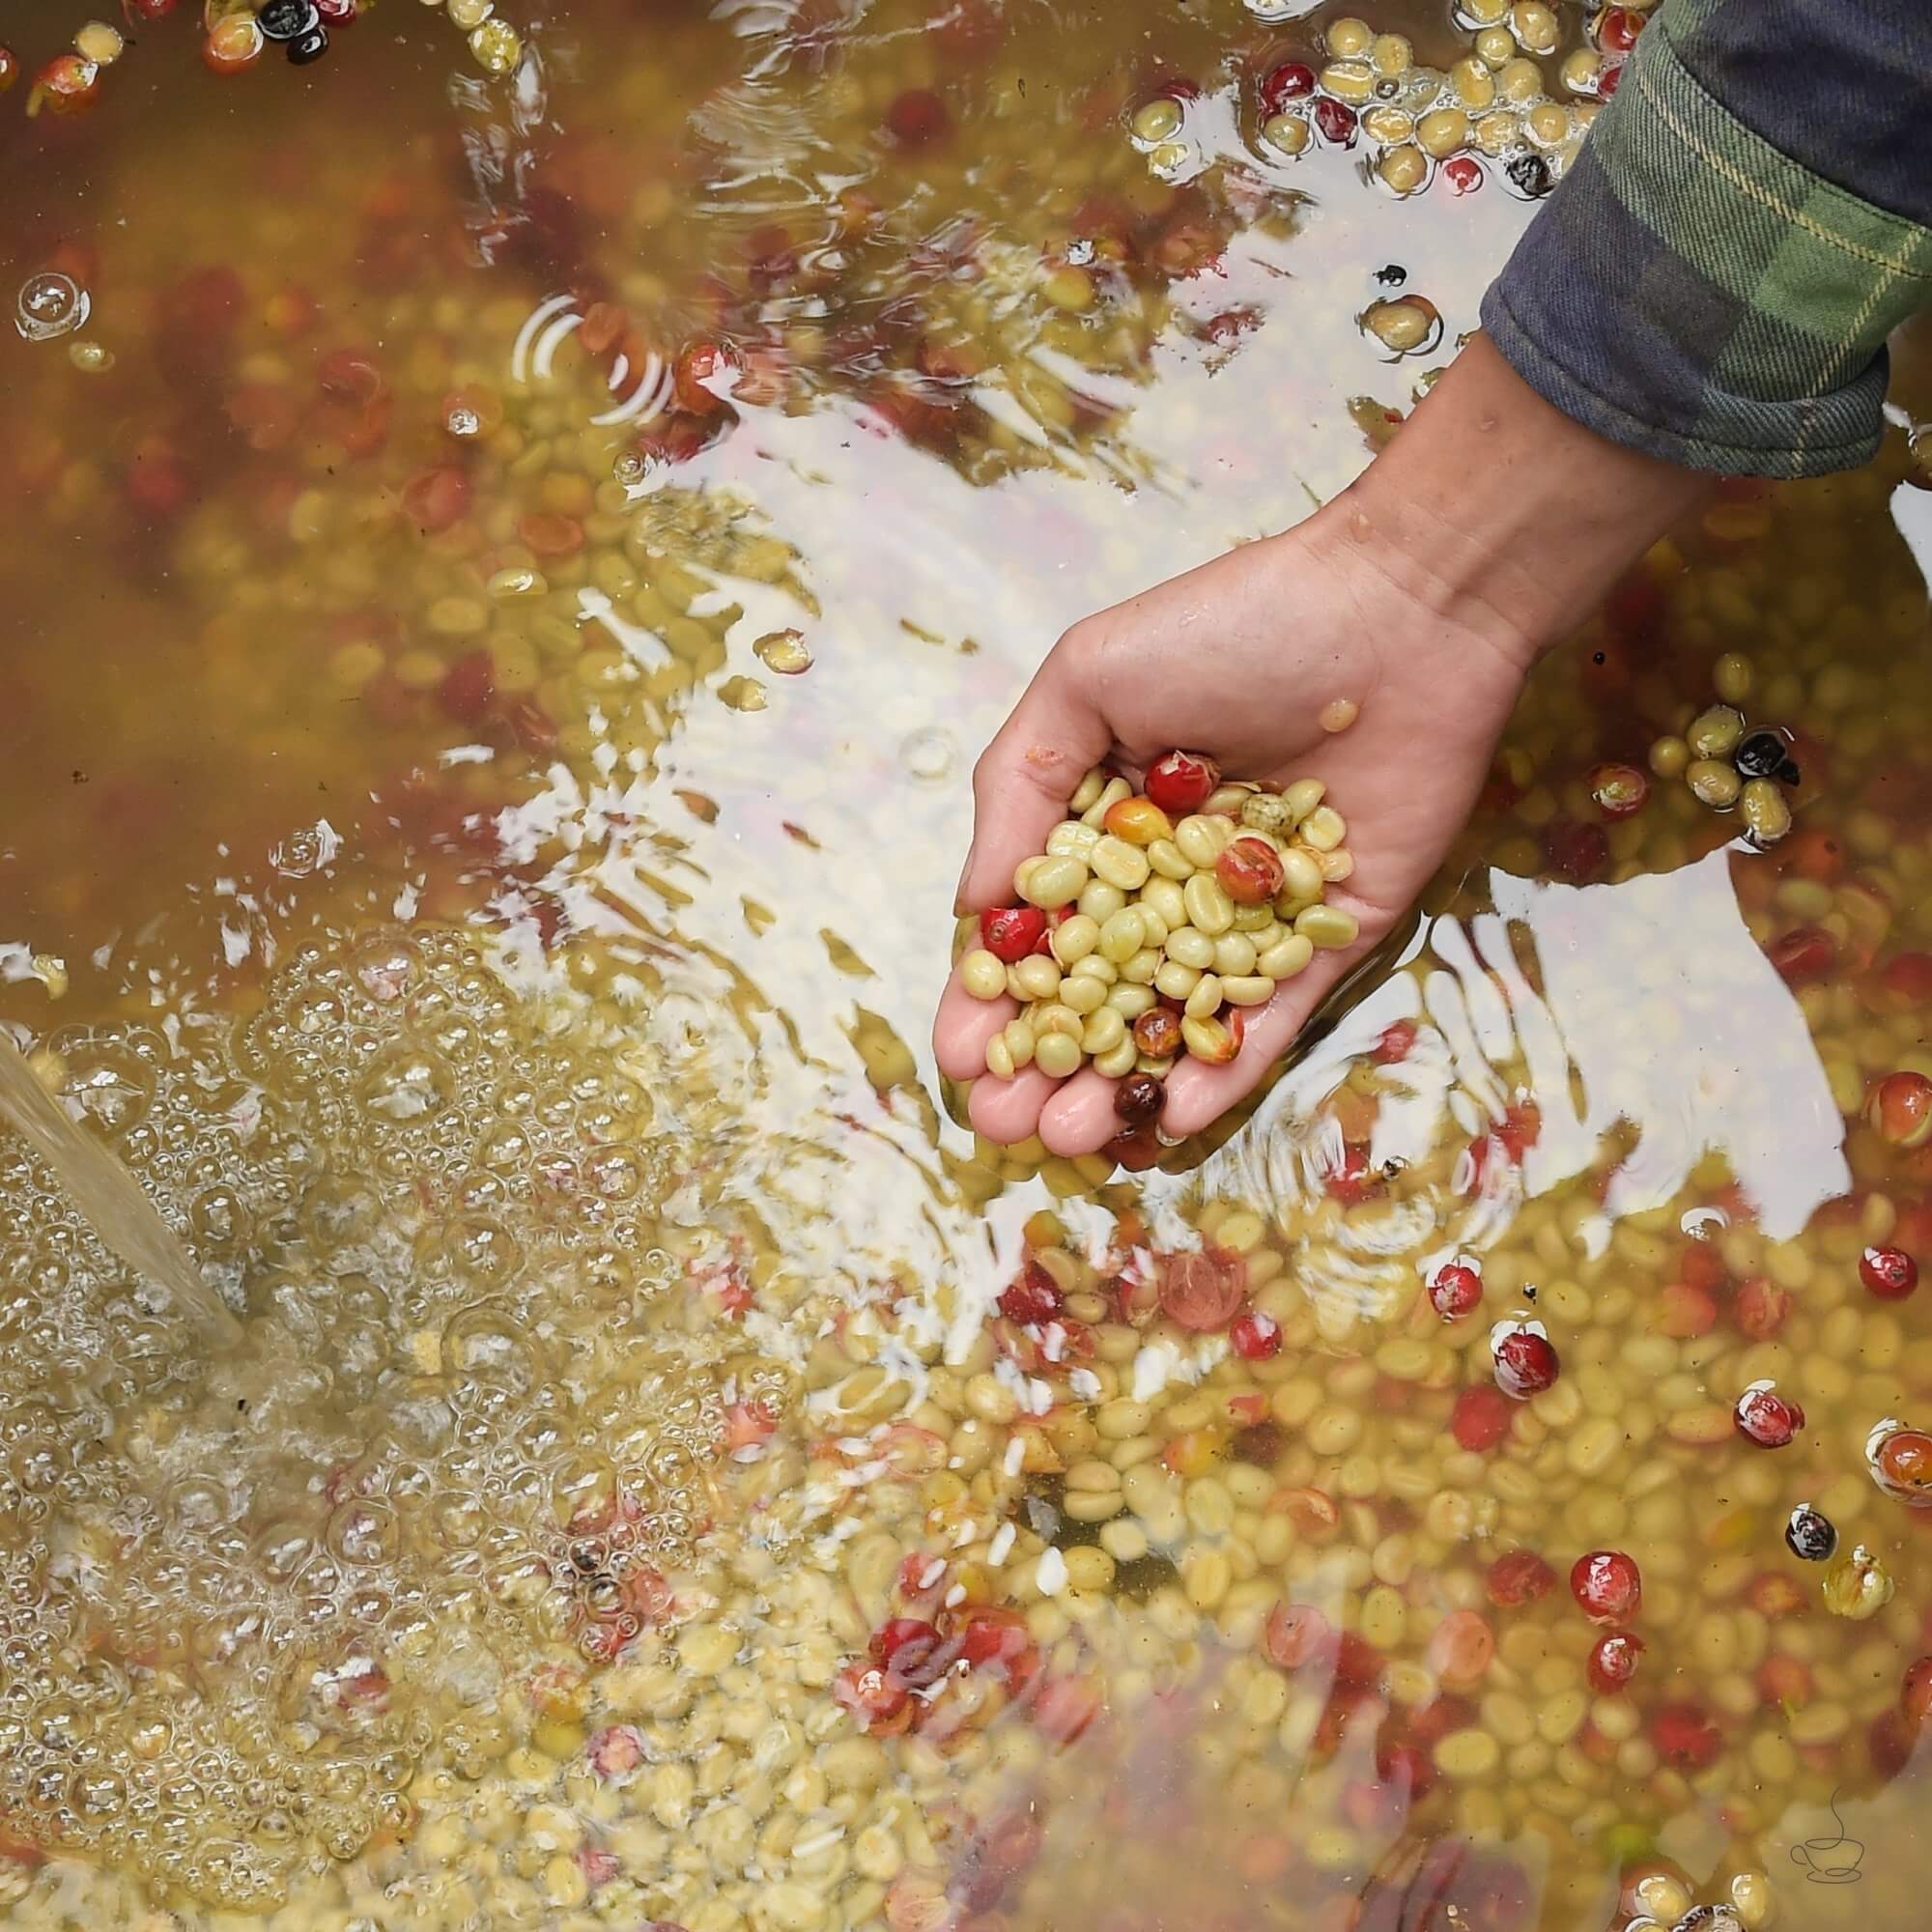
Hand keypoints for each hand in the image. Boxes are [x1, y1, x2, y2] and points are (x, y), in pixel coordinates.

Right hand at [931, 512, 1532, 1153]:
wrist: (1399, 611)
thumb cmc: (1231, 627)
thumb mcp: (1087, 683)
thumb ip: (1018, 793)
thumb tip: (973, 910)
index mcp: (1108, 822)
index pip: (1038, 931)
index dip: (994, 999)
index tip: (959, 1060)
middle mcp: (1173, 878)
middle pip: (1098, 993)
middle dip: (1046, 1066)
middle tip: (1007, 1125)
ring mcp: (1252, 914)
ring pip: (1176, 1021)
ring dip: (1120, 1084)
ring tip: (1071, 1137)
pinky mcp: (1331, 935)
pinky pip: (1273, 1018)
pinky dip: (1226, 1070)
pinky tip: (1172, 1118)